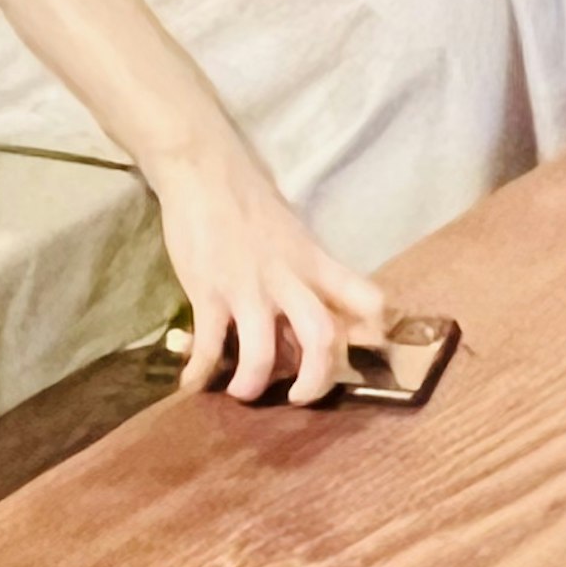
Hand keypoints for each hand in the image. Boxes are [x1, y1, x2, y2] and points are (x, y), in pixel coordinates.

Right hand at [149, 142, 392, 405]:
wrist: (205, 169)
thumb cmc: (250, 202)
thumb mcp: (292, 234)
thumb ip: (303, 274)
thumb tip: (305, 317)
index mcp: (315, 262)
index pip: (366, 297)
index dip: (374, 331)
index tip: (365, 353)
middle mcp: (289, 279)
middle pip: (322, 338)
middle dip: (315, 381)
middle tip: (298, 397)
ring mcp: (249, 288)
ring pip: (263, 352)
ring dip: (252, 384)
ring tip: (241, 393)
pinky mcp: (208, 291)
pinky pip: (208, 344)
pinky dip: (199, 372)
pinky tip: (191, 383)